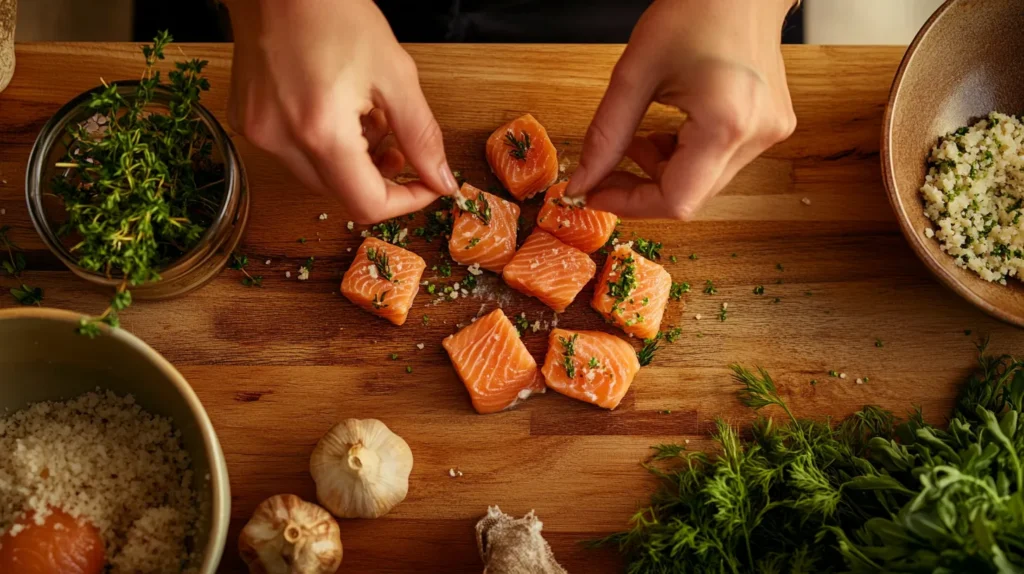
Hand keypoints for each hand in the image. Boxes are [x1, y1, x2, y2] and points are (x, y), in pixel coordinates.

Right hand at [224, 0, 458, 222]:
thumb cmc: (333, 11)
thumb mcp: (394, 73)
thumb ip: (421, 135)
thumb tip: (441, 180)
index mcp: (321, 132)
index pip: (367, 205)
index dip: (406, 201)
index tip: (426, 183)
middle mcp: (281, 141)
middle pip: (341, 193)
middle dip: (378, 177)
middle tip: (399, 144)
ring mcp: (258, 133)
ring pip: (316, 176)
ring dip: (351, 161)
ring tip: (367, 116)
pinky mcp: (246, 120)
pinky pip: (292, 153)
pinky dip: (321, 144)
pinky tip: (335, 107)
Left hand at [566, 0, 797, 219]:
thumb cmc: (695, 10)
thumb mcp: (635, 73)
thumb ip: (606, 135)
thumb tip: (584, 181)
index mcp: (727, 123)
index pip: (677, 200)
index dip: (631, 205)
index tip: (597, 194)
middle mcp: (757, 136)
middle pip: (691, 196)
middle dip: (642, 188)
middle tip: (606, 170)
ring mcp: (769, 134)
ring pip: (704, 183)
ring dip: (663, 172)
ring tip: (637, 139)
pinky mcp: (770, 128)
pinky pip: (719, 164)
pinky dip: (685, 158)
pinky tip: (667, 132)